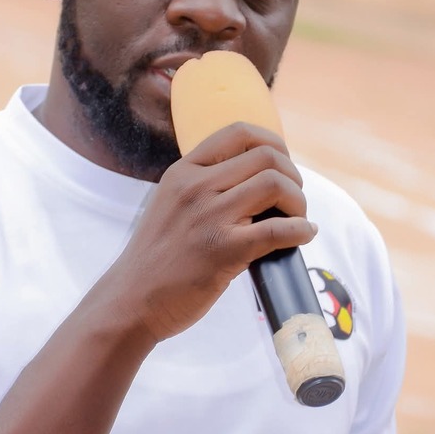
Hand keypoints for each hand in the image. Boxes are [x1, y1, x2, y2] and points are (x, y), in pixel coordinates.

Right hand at [104, 122, 315, 341]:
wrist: (131, 300)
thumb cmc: (154, 259)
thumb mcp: (170, 204)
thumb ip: (201, 188)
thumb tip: (251, 183)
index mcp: (183, 172)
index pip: (239, 133)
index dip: (273, 143)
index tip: (281, 164)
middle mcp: (196, 187)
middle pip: (267, 157)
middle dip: (292, 177)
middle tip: (292, 200)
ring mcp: (210, 217)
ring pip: (276, 185)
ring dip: (298, 202)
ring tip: (297, 219)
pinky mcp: (224, 250)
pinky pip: (279, 229)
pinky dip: (300, 231)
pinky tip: (302, 236)